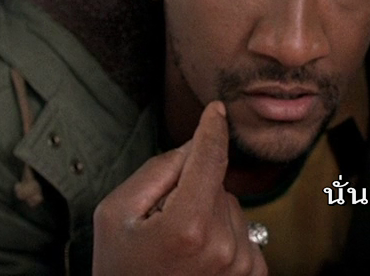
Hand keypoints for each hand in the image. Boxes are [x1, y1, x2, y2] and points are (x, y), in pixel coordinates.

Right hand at [93, 102, 266, 274]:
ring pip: (231, 208)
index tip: (217, 110)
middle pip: (217, 185)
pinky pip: (243, 231)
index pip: (209, 159)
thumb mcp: (115, 214)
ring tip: (180, 247)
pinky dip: (225, 235)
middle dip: (193, 191)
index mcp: (187, 225)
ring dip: (210, 216)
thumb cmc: (121, 267)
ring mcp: (241, 262)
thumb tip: (195, 146)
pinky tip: (199, 258)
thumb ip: (157, 172)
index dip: (212, 130)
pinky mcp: (254, 274)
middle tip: (163, 223)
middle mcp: (222, 244)